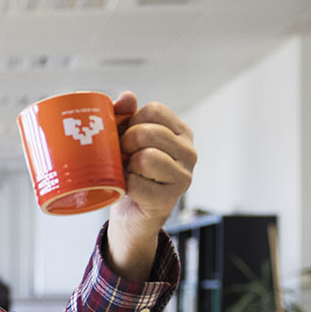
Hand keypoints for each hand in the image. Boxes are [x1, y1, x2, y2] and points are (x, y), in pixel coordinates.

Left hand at [106, 91, 196, 280]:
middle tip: (122, 156)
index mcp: (181, 133)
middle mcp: (189, 153)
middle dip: (125, 143)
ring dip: (127, 166)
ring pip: (145, 157)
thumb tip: (126, 97)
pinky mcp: (168, 200)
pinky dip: (125, 186)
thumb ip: (124, 115)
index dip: (131, 121)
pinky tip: (129, 190)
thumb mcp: (125, 140)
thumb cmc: (129, 172)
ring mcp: (183, 177)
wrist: (130, 214)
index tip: (125, 136)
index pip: (154, 110)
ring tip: (128, 172)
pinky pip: (137, 183)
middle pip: (147, 133)